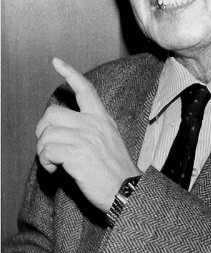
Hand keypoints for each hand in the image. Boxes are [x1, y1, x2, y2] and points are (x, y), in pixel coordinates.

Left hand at [36, 58, 138, 212]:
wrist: (126, 190)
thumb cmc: (115, 170)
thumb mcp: (109, 140)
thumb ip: (90, 129)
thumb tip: (62, 129)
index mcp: (102, 119)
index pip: (85, 89)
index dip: (70, 73)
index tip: (56, 62)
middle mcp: (93, 125)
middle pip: (53, 113)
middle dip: (42, 130)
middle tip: (47, 145)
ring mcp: (85, 139)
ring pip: (47, 134)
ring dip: (43, 151)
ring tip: (53, 162)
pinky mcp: (77, 155)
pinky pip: (48, 151)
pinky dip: (46, 162)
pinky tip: (55, 170)